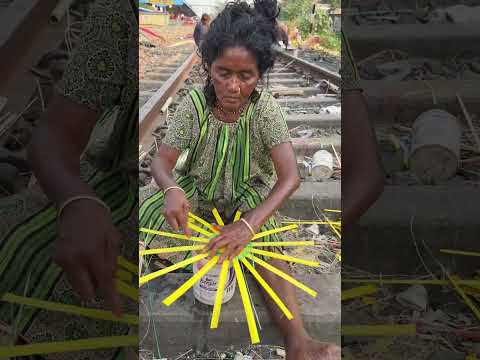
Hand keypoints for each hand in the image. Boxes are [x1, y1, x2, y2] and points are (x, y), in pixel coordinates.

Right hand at [53, 199, 121, 315]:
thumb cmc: (100, 221)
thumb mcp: (113, 239)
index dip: (111, 300)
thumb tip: (110, 283)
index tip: (117, 313)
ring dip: (88, 279)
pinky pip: (72, 274)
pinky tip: (83, 254)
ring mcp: (63, 260)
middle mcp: (75, 260)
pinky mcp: (56, 259)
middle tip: (103, 275)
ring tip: (93, 258)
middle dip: (96, 289)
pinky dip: (80, 271)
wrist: (77, 205)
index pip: (103, 284)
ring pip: (78, 284)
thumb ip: (112, 262)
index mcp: (93, 254)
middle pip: (86, 292)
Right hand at [162, 189, 190, 236]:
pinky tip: (174, 212)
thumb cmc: (181, 197)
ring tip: (178, 213)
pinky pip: (169, 221)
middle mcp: (170, 214)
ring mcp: (165, 214)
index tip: (188, 236)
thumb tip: (187, 225)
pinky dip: (173, 219)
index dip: (186, 230)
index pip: (182, 224)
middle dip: (180, 225)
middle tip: (183, 218)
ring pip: (172, 224)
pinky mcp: (163, 213)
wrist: (171, 191)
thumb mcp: (186, 205)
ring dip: (176, 222)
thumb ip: (186, 216)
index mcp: (177, 211)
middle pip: (176, 227)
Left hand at [204, 221, 252, 262]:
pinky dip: (234, 255)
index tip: (203, 251)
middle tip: (208, 257)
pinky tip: (230, 259)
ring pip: (227, 249)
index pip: (214, 240)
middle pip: (218, 245)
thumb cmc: (238, 225)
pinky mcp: (241, 244)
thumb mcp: (227, 226)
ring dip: (222, 256)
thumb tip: (212, 225)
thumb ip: (219, 227)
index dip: (208, 246)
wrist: (248, 224)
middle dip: (212, 252)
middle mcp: (228, 237)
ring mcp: (235, 241)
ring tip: (218, 262)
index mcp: (224, 233)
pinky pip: (237, 250)